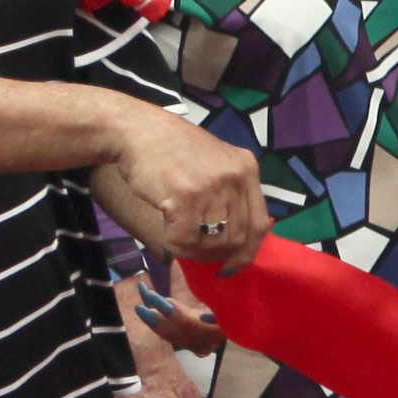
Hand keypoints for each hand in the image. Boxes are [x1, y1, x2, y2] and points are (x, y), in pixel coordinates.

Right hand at [94, 111, 269, 270]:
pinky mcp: (185, 196)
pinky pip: (186, 239)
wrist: (137, 130)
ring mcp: (211, 186)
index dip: (247, 252)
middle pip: (236, 237)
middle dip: (216, 254)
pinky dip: (176, 245)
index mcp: (247, 169)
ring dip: (193, 251)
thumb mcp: (216, 162)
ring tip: (179, 241)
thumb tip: (236, 238)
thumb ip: (231, 192)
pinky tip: (167, 234)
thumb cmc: (172, 150)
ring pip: (212, 242)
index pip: (260, 224)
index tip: (232, 266)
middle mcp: (235, 177)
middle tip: (196, 252)